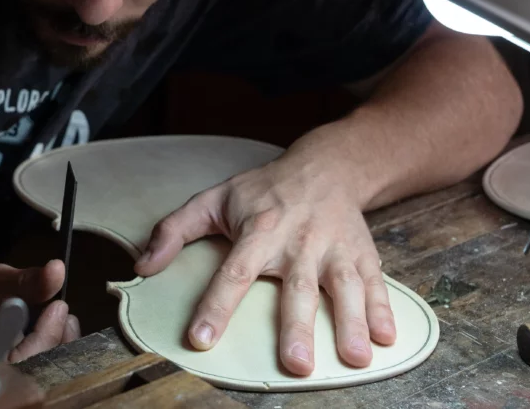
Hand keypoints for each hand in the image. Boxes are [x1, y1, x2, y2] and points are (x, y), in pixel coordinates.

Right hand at [0, 259, 79, 361]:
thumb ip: (22, 281)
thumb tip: (57, 270)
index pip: (26, 360)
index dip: (47, 337)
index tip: (57, 306)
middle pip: (39, 364)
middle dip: (58, 337)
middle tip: (62, 308)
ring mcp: (7, 363)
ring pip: (44, 360)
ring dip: (58, 336)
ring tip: (60, 311)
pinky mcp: (14, 354)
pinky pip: (40, 352)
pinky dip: (51, 335)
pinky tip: (54, 317)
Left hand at [133, 159, 395, 375]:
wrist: (326, 165)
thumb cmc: (264, 190)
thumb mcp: (213, 199)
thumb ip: (174, 230)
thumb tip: (143, 265)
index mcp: (259, 229)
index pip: (234, 271)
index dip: (216, 305)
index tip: (201, 338)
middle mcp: (298, 240)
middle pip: (296, 286)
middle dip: (297, 326)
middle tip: (295, 364)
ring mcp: (334, 247)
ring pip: (343, 286)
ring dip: (351, 322)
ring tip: (355, 358)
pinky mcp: (362, 253)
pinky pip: (375, 282)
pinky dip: (384, 309)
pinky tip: (387, 338)